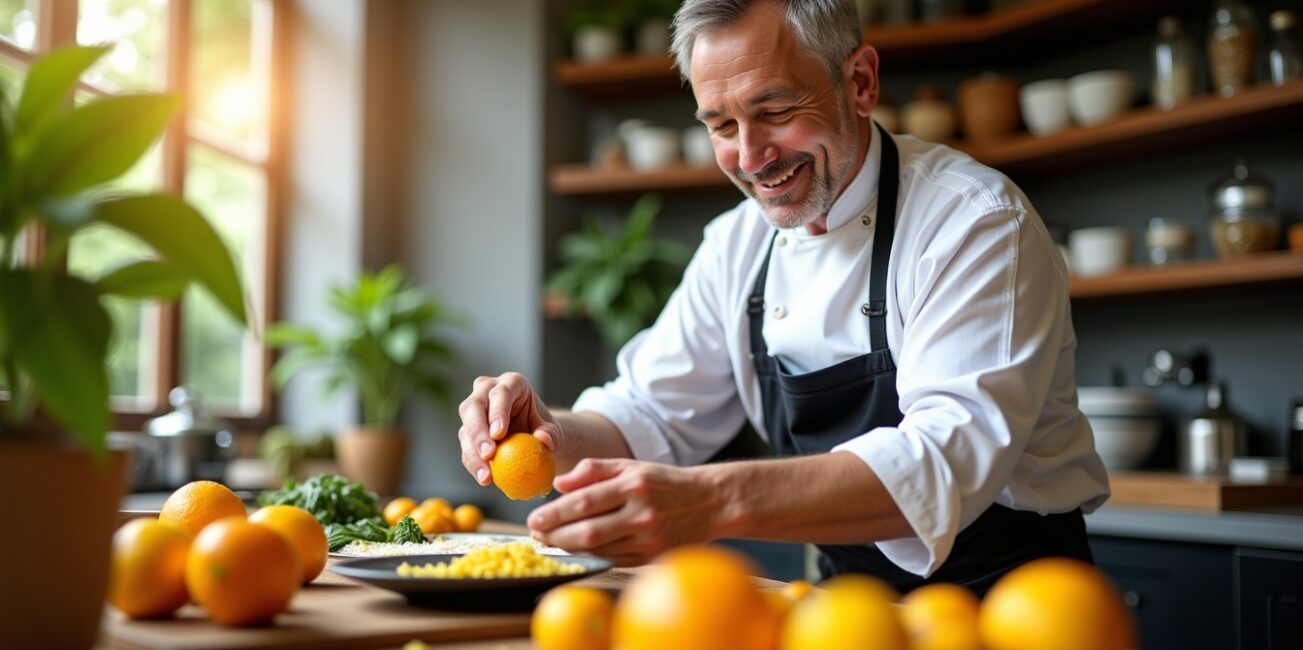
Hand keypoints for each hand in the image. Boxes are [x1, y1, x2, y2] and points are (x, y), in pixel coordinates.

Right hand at [457, 372, 563, 486]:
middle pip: (474, 407)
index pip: (501, 393)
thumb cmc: (543, 427)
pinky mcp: (467, 431)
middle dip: (478, 431)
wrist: (532, 436)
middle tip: (488, 454)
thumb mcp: (553, 429)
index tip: (499, 434)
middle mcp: (487, 391)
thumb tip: (543, 441)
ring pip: (465, 428)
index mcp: (511, 383)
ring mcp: (474, 411)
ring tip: (486, 475)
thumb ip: (551, 434)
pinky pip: (466, 448)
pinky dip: (474, 464)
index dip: (497, 412)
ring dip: (473, 453)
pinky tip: (484, 479)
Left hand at [526, 458, 726, 566]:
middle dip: (555, 536)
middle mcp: (641, 513)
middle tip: (535, 535)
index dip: (554, 514)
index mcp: (633, 485)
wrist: (709, 503)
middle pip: (588, 531)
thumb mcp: (630, 466)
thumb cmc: (663, 482)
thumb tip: (559, 485)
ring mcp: (647, 538)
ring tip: (550, 543)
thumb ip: (593, 470)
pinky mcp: (651, 556)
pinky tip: (575, 551)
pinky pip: (612, 560)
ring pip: (598, 549)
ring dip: (568, 549)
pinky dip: (590, 556)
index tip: (533, 519)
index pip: (584, 502)